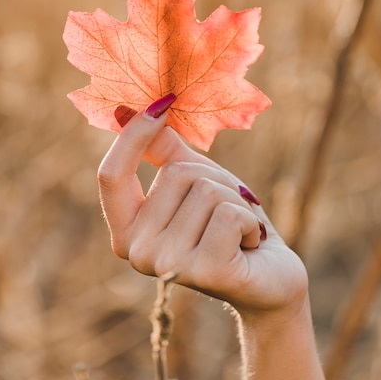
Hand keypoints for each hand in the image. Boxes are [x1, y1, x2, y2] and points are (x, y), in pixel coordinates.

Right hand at [97, 96, 307, 317]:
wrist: (270, 277)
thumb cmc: (227, 223)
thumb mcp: (194, 179)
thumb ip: (161, 150)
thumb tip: (127, 110)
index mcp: (126, 230)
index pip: (111, 174)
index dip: (133, 135)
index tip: (163, 102)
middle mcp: (137, 253)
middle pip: (175, 174)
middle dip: (215, 179)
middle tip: (227, 211)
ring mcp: (168, 266)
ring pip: (206, 190)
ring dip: (236, 201)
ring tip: (239, 229)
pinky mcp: (204, 272)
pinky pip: (229, 212)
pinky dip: (249, 219)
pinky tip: (249, 244)